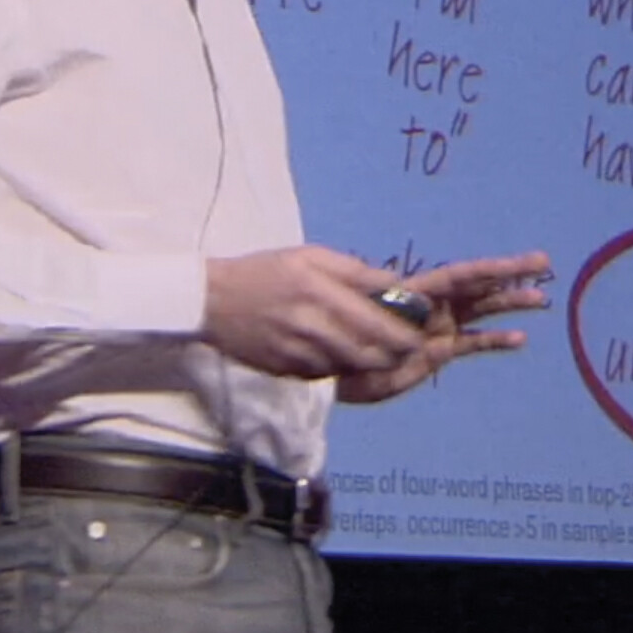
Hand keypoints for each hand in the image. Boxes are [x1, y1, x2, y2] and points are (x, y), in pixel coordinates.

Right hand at [203, 245, 428, 379]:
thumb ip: (355, 271)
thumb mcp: (310, 257)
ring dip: (375, 364)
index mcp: (323, 296)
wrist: (211, 301)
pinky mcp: (291, 373)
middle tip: (409, 346)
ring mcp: (302, 357)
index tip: (421, 331)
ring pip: (355, 369)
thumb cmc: (265, 271)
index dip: (406, 335)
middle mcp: (316, 331)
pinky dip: (347, 368)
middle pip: (373, 356)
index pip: (378, 325)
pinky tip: (349, 356)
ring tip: (385, 351)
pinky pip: (331, 375)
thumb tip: (395, 284)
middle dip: (398, 355)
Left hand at [336, 250, 551, 403]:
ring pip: (479, 310)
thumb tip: (420, 334)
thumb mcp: (359, 333)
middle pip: (477, 285)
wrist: (334, 371)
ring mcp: (437, 327)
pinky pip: (471, 342)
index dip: (491, 268)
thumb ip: (391, 333)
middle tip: (544, 261)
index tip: (518, 261)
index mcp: (414, 294)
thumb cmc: (344, 345)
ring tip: (540, 298)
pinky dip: (494, 340)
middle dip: (510, 273)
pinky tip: (519, 338)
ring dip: (509, 303)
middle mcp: (431, 306)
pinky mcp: (439, 352)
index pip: (460, 276)